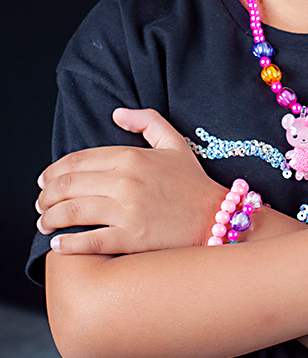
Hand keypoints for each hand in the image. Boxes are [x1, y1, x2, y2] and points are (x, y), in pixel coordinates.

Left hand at [36, 108, 222, 254]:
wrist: (217, 219)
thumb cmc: (193, 183)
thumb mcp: (174, 143)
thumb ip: (146, 121)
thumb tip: (116, 114)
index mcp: (132, 157)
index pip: (78, 161)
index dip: (54, 171)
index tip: (45, 180)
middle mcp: (125, 182)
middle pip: (68, 185)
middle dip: (45, 195)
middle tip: (41, 203)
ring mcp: (127, 211)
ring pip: (72, 212)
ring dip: (50, 218)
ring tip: (45, 222)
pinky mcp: (131, 238)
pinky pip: (88, 241)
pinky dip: (67, 244)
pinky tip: (59, 244)